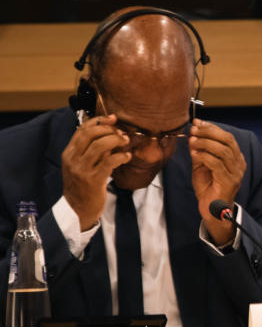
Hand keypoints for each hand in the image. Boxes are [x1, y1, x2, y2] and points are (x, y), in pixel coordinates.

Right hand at [61, 114, 131, 229]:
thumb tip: (109, 133)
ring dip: (116, 140)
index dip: (98, 120)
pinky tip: (127, 157)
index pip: (82, 130)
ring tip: (125, 142)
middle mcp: (73, 159)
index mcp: (68, 153)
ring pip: (99, 146)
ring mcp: (82, 169)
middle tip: (121, 133)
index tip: (112, 118)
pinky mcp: (94, 180)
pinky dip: (121, 156)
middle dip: (109, 129)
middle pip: (90, 134)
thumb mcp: (80, 165)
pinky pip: (110, 161)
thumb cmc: (83, 185)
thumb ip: (89, 150)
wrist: (78, 209)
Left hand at [190, 120, 246, 245]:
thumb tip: (193, 134)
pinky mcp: (229, 182)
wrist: (212, 210)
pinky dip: (204, 156)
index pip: (227, 137)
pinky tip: (194, 154)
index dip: (212, 128)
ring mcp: (236, 173)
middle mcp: (239, 164)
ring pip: (223, 150)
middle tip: (194, 129)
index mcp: (235, 158)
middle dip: (209, 132)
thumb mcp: (202, 165)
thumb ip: (200, 150)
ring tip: (192, 141)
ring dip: (205, 143)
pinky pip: (216, 164)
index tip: (197, 122)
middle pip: (227, 140)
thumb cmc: (208, 187)